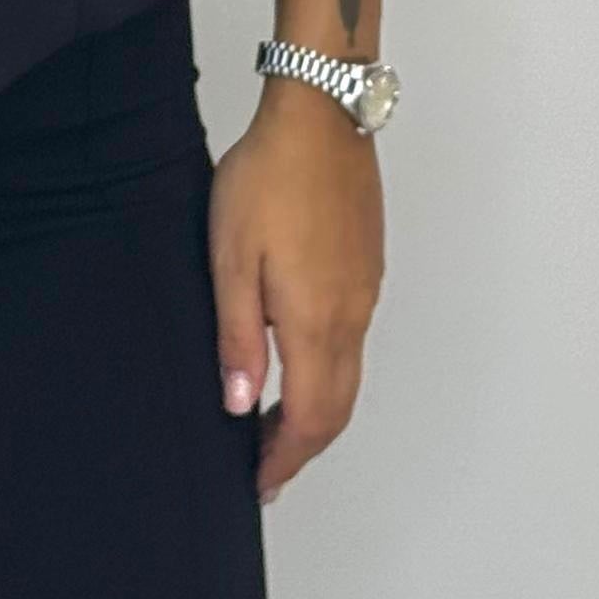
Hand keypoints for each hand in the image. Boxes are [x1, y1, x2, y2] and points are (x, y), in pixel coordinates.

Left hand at [209, 80, 385, 500]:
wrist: (320, 116)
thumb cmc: (268, 178)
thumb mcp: (231, 259)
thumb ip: (237, 337)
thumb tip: (241, 404)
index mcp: (315, 322)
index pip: (310, 419)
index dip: (285, 458)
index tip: (259, 482)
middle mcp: (351, 315)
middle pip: (338, 409)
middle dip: (302, 446)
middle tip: (265, 467)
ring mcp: (365, 291)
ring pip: (349, 377)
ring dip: (316, 412)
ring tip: (274, 425)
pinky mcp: (367, 268)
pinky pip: (354, 342)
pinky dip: (329, 375)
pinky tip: (298, 363)